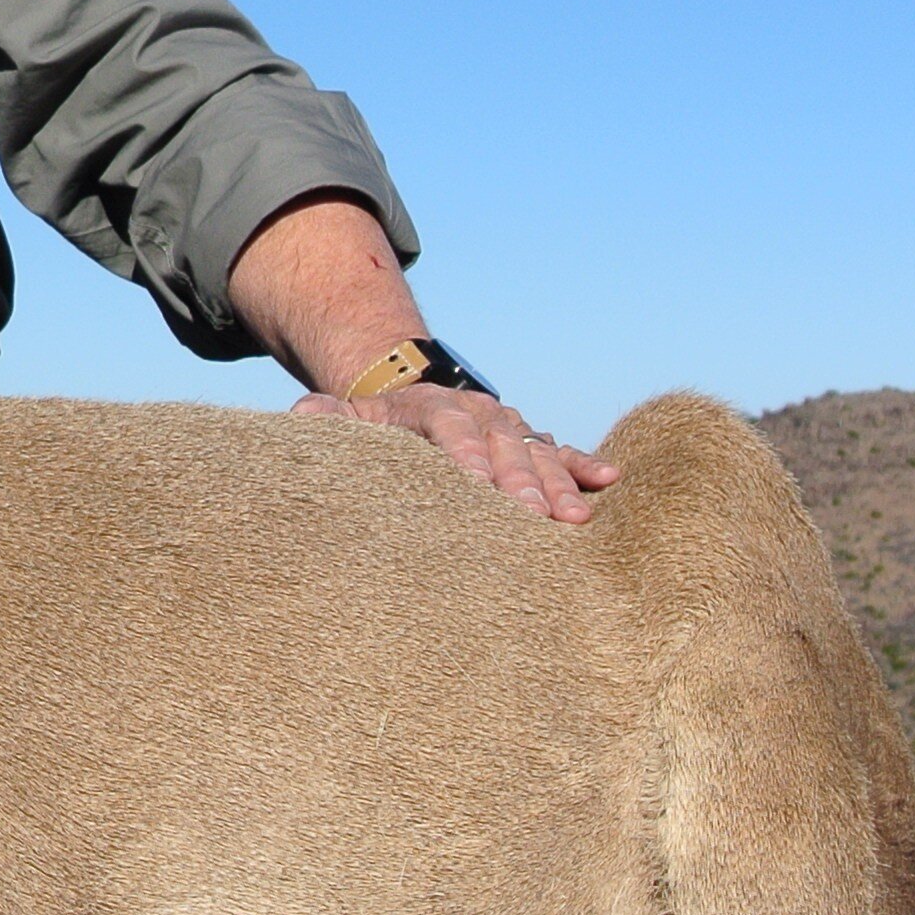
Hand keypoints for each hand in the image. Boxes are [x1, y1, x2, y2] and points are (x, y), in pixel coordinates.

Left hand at [294, 383, 619, 523]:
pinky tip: (610, 480)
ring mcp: (504, 425)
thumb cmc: (371, 427)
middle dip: (518, 481)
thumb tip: (304, 416)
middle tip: (533, 517)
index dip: (461, 452)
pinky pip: (560, 451)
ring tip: (574, 518)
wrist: (404, 395)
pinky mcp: (527, 440)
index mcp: (427, 407)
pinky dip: (583, 464)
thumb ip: (328, 419)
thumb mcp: (347, 420)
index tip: (475, 481)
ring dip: (557, 484)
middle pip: (499, 443)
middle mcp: (473, 412)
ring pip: (535, 451)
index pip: (446, 426)